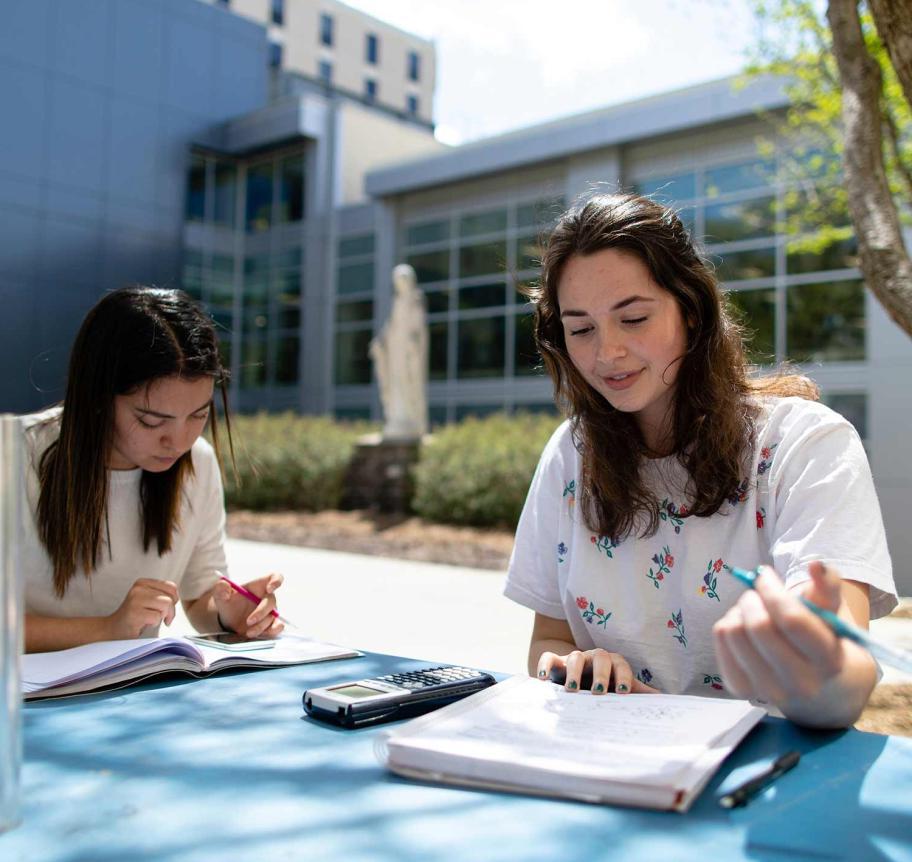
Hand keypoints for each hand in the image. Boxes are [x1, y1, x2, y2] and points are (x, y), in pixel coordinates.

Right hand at [107, 578, 178, 638]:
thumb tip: (177, 597)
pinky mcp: (134, 613)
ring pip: (166, 605)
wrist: (112, 630)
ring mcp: (135, 600)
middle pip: (170, 597)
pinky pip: (157, 617)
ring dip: (162, 617)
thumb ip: (162, 594)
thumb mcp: (148, 600)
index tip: (165, 609)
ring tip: (152, 620)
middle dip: (170, 611)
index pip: (172, 587)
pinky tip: (143, 624)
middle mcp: (138, 588)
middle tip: (161, 618)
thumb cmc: (135, 617)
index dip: (174, 600)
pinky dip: (154, 623)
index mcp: (143, 582)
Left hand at [213, 573, 284, 638]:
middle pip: (271, 601)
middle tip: (249, 621)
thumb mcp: (221, 594)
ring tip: (249, 632)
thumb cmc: (229, 602)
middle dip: (261, 612)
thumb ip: (221, 588)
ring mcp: (270, 611)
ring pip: (272, 617)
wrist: (228, 619)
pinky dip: (272, 631)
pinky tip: (262, 634)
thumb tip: (224, 586)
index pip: (273, 577)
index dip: (276, 581)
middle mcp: (267, 597)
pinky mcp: (270, 623)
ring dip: (261, 626)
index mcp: (259, 585)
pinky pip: (277, 626)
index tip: (269, 588)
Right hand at [535, 648, 659, 694]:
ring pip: (575, 656)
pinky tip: (542, 679)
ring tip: (572, 691)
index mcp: (613, 663)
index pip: (621, 664)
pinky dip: (545, 665)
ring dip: (574, 672)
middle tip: (599, 692)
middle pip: (600, 657)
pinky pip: (549, 657)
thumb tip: (668, 701)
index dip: (622, 676)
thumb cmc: (605, 685)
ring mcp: (574, 658)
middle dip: (600, 673)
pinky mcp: (555, 663)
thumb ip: (640, 694)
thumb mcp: (621, 689)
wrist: (577, 676)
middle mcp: (594, 658)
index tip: (622, 692)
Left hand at [713, 562, 857, 707]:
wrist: (815, 684)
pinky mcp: (742, 689)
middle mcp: (801, 683)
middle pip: (759, 626)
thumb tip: (816, 565)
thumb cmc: (820, 637)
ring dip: (738, 611)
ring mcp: (769, 691)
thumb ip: (827, 585)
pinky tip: (743, 628)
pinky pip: (720, 640)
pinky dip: (727, 624)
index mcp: (829, 661)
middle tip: (756, 594)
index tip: (765, 575)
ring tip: (751, 611)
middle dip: (752, 598)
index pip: (791, 619)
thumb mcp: (830, 612)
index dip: (771, 590)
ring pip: (734, 631)